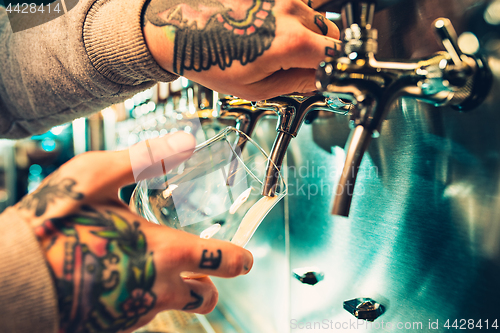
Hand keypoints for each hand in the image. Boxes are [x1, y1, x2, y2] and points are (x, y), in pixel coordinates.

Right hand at [16, 132, 252, 332]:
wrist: (14, 277)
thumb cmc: (54, 225)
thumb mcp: (99, 177)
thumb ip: (146, 159)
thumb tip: (185, 142)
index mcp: (166, 252)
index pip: (221, 262)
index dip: (239, 259)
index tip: (245, 258)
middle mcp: (157, 288)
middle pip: (206, 297)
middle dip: (211, 283)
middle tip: (203, 268)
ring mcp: (135, 311)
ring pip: (175, 308)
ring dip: (178, 290)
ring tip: (156, 265)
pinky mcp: (113, 324)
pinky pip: (142, 313)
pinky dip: (145, 296)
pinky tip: (124, 274)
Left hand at [142, 0, 339, 100]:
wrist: (177, 26)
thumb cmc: (206, 57)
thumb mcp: (252, 88)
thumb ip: (294, 84)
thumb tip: (317, 82)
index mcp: (289, 42)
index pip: (334, 57)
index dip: (332, 71)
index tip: (325, 77)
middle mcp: (290, 11)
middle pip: (330, 33)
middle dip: (322, 52)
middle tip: (301, 66)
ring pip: (315, 15)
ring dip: (309, 32)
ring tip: (278, 46)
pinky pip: (296, 3)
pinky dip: (293, 17)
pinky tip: (270, 29)